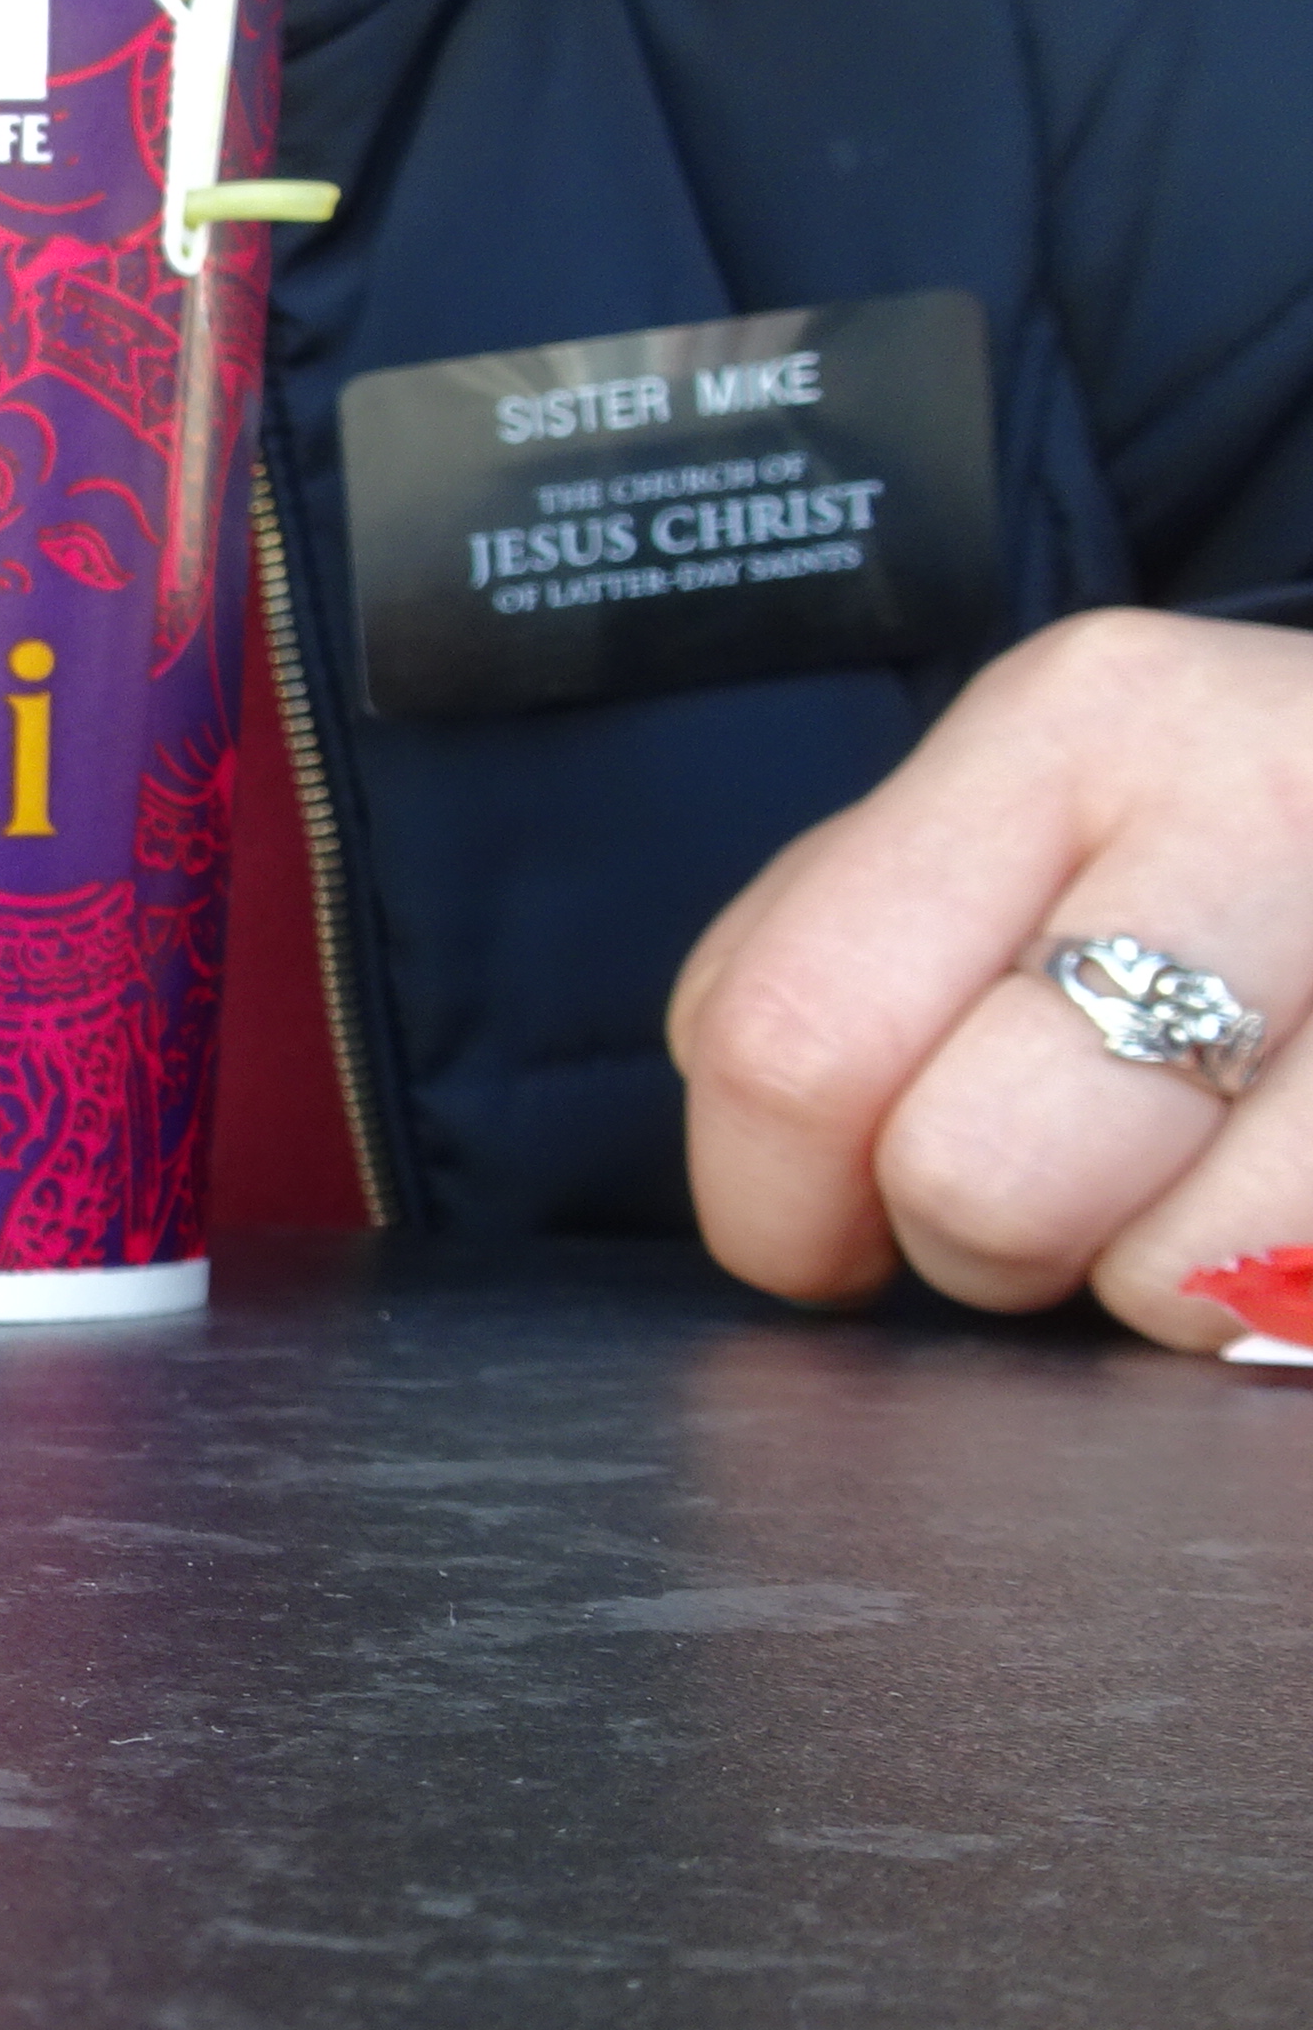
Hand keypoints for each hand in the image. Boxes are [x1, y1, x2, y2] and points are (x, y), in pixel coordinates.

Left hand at [674, 609, 1312, 1348]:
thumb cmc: (1220, 851)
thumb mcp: (1018, 831)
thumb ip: (841, 964)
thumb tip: (777, 1180)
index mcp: (1077, 723)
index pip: (791, 1034)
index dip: (771, 1200)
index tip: (822, 1231)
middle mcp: (1267, 799)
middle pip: (977, 1172)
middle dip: (979, 1242)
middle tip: (1050, 1196)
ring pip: (1175, 1278)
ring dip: (1162, 1288)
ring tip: (1209, 1183)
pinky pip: (1308, 1305)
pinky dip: (1288, 1306)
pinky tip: (1299, 1196)